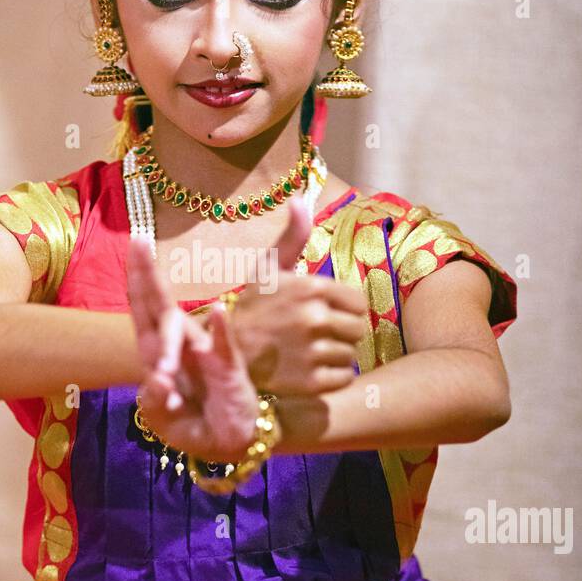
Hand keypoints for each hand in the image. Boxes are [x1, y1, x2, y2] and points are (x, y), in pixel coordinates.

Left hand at [126, 236, 261, 463]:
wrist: (229, 443)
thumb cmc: (192, 425)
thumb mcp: (164, 422)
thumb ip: (154, 403)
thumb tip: (156, 378)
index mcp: (158, 355)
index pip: (142, 311)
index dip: (135, 279)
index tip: (133, 244)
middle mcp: (179, 345)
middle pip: (159, 306)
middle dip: (147, 275)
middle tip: (139, 242)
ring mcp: (205, 352)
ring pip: (183, 332)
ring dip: (171, 340)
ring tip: (163, 371)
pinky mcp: (229, 366)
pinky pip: (224, 345)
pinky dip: (221, 331)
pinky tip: (218, 315)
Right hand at [207, 196, 367, 394]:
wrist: (224, 352)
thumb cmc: (251, 307)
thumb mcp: (268, 268)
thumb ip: (292, 236)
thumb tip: (300, 199)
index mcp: (310, 287)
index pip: (358, 302)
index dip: (343, 308)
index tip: (322, 312)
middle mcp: (313, 318)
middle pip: (357, 329)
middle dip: (341, 332)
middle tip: (315, 335)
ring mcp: (312, 351)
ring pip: (350, 354)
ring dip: (335, 355)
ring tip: (308, 352)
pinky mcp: (310, 382)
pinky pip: (345, 377)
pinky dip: (333, 377)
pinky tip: (310, 370)